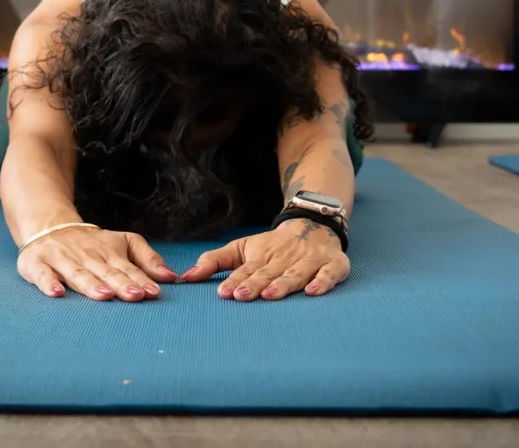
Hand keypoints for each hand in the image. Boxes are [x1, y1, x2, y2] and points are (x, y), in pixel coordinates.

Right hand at [17, 226, 178, 301]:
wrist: (49, 226)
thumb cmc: (93, 243)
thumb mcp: (123, 243)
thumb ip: (147, 259)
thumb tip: (171, 277)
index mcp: (109, 252)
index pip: (127, 268)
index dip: (140, 280)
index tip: (153, 293)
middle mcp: (86, 256)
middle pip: (105, 272)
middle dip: (120, 284)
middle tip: (135, 296)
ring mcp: (61, 259)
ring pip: (78, 273)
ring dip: (90, 285)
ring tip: (104, 296)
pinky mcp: (37, 263)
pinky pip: (42, 274)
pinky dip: (48, 283)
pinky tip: (56, 293)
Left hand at [179, 219, 349, 299]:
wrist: (313, 223)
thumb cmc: (272, 245)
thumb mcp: (242, 248)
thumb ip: (215, 261)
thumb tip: (186, 277)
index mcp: (262, 254)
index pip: (247, 269)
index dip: (237, 280)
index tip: (224, 293)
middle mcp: (285, 257)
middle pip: (269, 272)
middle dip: (255, 284)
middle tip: (241, 295)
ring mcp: (310, 260)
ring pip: (296, 273)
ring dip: (283, 284)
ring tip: (270, 295)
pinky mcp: (333, 264)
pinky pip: (329, 273)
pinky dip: (323, 282)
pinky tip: (312, 292)